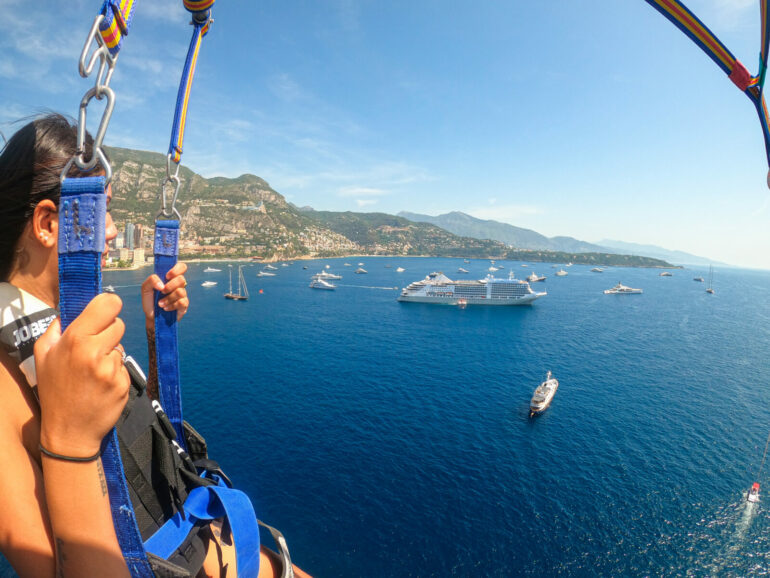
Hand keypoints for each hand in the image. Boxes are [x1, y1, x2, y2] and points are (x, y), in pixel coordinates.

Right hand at [35, 293, 129, 456]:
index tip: (106, 311)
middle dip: (109, 333)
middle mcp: (95, 351)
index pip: (108, 304)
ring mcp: (111, 369)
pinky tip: (102, 385)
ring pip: (121, 347)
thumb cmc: (55, 391)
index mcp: (75, 339)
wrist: (69, 431)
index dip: (109, 305)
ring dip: (111, 355)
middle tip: (95, 348)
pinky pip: (124, 367)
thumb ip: (55, 329)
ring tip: (94, 372)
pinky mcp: (124, 383)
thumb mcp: (43, 357)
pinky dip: (116, 373)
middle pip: (119, 324)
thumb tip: (67, 311)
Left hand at [141, 262, 188, 326]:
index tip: (167, 276)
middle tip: (162, 291)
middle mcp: (178, 285)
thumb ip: (151, 280)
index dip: (177, 269)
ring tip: (160, 304)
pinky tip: (166, 308)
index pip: (181, 267)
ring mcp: (182, 295)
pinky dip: (172, 305)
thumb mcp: (146, 288)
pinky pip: (182, 302)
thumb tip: (162, 285)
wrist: (152, 317)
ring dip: (168, 298)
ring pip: (181, 292)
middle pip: (182, 279)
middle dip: (170, 286)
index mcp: (170, 278)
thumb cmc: (150, 301)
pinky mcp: (184, 305)